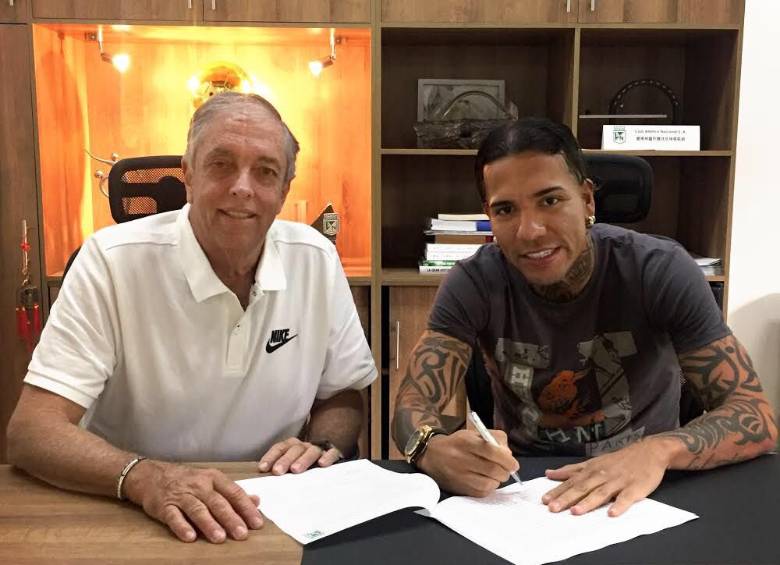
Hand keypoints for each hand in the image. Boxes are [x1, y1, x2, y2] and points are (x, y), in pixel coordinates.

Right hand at [123, 460, 262, 542]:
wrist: (152, 475)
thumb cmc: (187, 480)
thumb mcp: (212, 481)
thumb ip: (233, 492)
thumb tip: (256, 501)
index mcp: (214, 478)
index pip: (234, 492)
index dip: (246, 508)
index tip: (257, 523)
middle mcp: (199, 485)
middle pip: (217, 502)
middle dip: (230, 518)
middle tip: (241, 533)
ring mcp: (181, 495)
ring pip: (197, 509)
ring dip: (209, 524)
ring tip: (220, 537)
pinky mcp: (164, 506)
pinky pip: (174, 516)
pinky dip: (182, 526)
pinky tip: (190, 536)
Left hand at [258, 437, 341, 474]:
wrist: (329, 459)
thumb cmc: (305, 467)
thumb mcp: (291, 467)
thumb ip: (280, 470)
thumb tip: (262, 478)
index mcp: (292, 447)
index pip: (280, 448)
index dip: (271, 457)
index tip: (263, 468)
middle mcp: (305, 446)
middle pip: (294, 449)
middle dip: (285, 460)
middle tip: (278, 471)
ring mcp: (320, 450)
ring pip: (311, 451)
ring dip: (303, 459)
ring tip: (295, 470)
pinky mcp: (334, 454)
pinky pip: (331, 453)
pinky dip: (327, 457)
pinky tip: (322, 464)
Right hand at [417, 429, 518, 497]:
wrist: (431, 456)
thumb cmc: (457, 444)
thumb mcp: (473, 433)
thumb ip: (494, 438)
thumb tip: (509, 455)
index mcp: (466, 441)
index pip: (492, 451)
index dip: (507, 459)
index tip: (514, 464)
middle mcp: (461, 458)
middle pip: (493, 469)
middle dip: (505, 472)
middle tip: (506, 470)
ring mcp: (460, 476)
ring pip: (489, 483)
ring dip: (497, 480)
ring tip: (495, 475)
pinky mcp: (460, 489)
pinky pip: (482, 492)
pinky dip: (489, 487)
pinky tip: (485, 481)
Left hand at [542, 437, 672, 516]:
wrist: (648, 452)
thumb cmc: (618, 460)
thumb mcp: (593, 462)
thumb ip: (572, 470)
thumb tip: (550, 473)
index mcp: (591, 470)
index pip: (571, 481)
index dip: (557, 490)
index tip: (544, 500)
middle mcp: (601, 475)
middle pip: (582, 488)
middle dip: (566, 498)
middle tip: (553, 508)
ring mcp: (617, 482)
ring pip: (600, 493)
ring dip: (588, 503)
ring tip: (576, 512)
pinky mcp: (634, 488)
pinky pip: (626, 498)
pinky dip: (619, 505)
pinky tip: (612, 513)